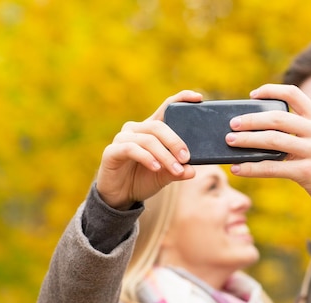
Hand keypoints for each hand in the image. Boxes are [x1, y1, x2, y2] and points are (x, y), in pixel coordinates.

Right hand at [95, 90, 201, 209]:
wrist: (120, 196)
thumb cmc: (143, 179)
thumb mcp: (164, 175)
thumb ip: (178, 171)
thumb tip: (192, 170)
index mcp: (151, 130)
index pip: (166, 108)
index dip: (181, 99)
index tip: (198, 98)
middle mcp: (136, 129)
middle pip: (159, 126)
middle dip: (175, 142)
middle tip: (187, 157)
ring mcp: (123, 138)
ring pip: (148, 140)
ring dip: (165, 155)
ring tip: (176, 169)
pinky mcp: (112, 151)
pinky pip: (131, 149)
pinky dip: (146, 158)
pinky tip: (156, 167)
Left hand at [226, 84, 310, 223]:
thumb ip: (299, 129)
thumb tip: (258, 127)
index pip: (293, 94)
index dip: (270, 90)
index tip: (252, 96)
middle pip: (277, 118)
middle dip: (250, 120)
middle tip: (232, 124)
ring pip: (272, 141)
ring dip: (247, 141)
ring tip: (230, 141)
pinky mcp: (307, 172)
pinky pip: (272, 168)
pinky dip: (251, 168)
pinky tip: (238, 168)